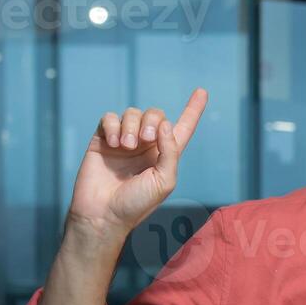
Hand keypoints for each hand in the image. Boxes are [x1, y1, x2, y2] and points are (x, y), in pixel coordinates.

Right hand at [65, 88, 208, 244]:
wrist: (103, 213)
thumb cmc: (136, 203)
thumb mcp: (164, 181)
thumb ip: (170, 152)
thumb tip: (165, 123)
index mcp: (165, 155)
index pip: (182, 127)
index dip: (193, 110)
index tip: (202, 91)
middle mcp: (146, 145)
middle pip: (155, 114)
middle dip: (152, 120)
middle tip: (144, 140)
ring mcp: (124, 141)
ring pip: (132, 113)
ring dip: (131, 126)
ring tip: (126, 145)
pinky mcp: (103, 140)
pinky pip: (109, 118)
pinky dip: (113, 125)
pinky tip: (113, 142)